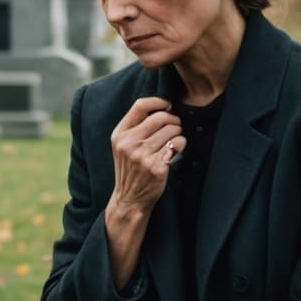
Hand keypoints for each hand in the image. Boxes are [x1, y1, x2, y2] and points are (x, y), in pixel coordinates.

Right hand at [109, 96, 182, 217]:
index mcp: (120, 135)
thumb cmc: (130, 168)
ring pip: (172, 130)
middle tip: (175, 127)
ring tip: (172, 142)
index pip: (140, 105)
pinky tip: (174, 152)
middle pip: (160, 117)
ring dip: (178, 134)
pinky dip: (181, 145)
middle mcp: (129, 144)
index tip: (168, 105)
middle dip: (173, 120)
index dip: (158, 101)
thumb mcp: (123, 145)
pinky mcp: (156, 167)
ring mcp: (142, 156)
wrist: (129, 198)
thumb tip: (163, 106)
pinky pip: (177, 144)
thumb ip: (136, 126)